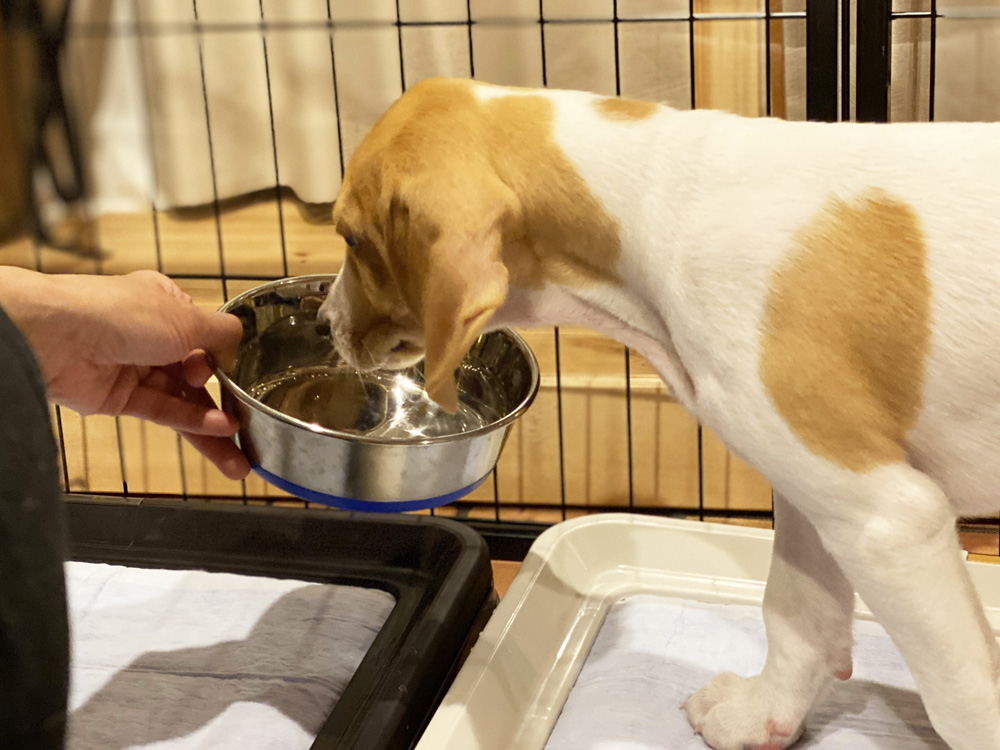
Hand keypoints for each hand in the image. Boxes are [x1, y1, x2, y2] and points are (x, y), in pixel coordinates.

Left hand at [0, 268, 250, 479]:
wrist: (55, 337)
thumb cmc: (117, 313)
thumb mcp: (187, 317)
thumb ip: (221, 333)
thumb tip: (242, 340)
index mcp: (166, 305)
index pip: (207, 335)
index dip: (225, 357)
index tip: (238, 371)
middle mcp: (151, 335)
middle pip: (198, 373)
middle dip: (226, 400)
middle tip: (251, 424)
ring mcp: (135, 368)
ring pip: (184, 400)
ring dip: (212, 425)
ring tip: (240, 455)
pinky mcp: (121, 399)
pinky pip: (165, 412)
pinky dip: (191, 423)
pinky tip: (218, 433)